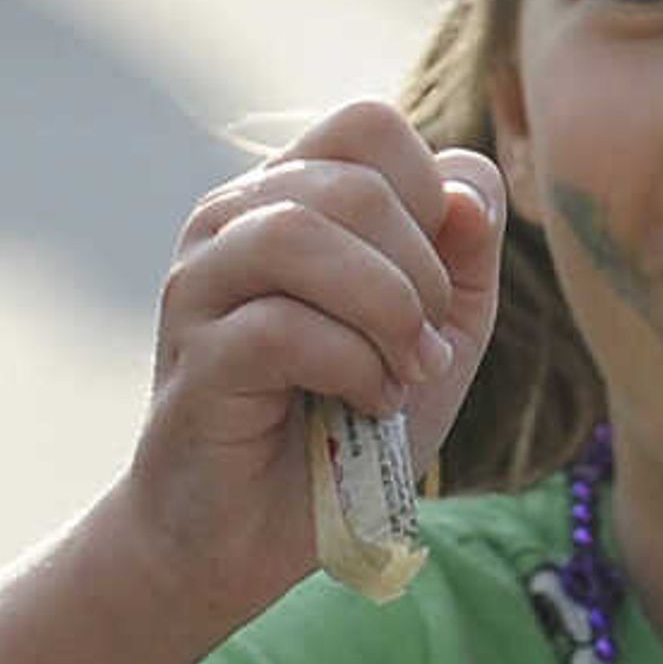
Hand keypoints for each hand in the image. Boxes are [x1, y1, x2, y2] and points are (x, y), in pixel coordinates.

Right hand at [124, 99, 505, 617]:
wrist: (247, 537)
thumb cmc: (339, 430)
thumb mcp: (434, 334)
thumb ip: (465, 256)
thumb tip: (467, 193)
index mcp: (287, 196)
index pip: (369, 126)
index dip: (432, 195)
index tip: (436, 290)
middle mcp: (232, 221)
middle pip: (354, 179)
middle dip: (422, 270)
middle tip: (426, 350)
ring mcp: (201, 283)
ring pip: (302, 234)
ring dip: (386, 310)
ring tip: (402, 375)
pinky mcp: (195, 356)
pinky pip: (282, 327)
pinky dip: (351, 367)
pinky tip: (364, 405)